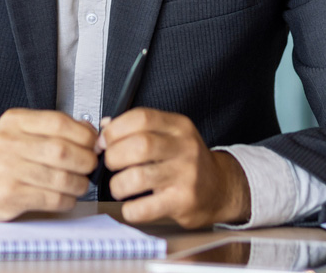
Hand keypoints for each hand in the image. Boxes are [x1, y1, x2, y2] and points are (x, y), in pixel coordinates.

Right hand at [0, 108, 97, 219]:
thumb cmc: (4, 155)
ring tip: (80, 183)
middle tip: (90, 165)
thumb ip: (54, 128)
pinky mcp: (9, 195)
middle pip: (62, 150)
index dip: (84, 134)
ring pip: (60, 177)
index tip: (93, 143)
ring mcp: (7, 170)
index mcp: (15, 121)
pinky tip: (66, 196)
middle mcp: (8, 143)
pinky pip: (51, 199)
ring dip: (79, 183)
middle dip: (85, 160)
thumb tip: (91, 131)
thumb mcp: (22, 130)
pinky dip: (67, 199)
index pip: (58, 122)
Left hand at [99, 108, 250, 227]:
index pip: (142, 118)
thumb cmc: (189, 161)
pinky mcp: (182, 202)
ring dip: (118, 184)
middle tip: (110, 163)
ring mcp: (185, 176)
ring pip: (138, 177)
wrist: (220, 188)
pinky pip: (145, 208)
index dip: (115, 129)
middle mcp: (184, 148)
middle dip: (114, 155)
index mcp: (178, 127)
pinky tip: (132, 205)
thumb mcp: (172, 135)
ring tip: (119, 186)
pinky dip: (130, 208)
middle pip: (139, 145)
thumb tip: (105, 126)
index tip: (104, 141)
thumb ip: (140, 128)